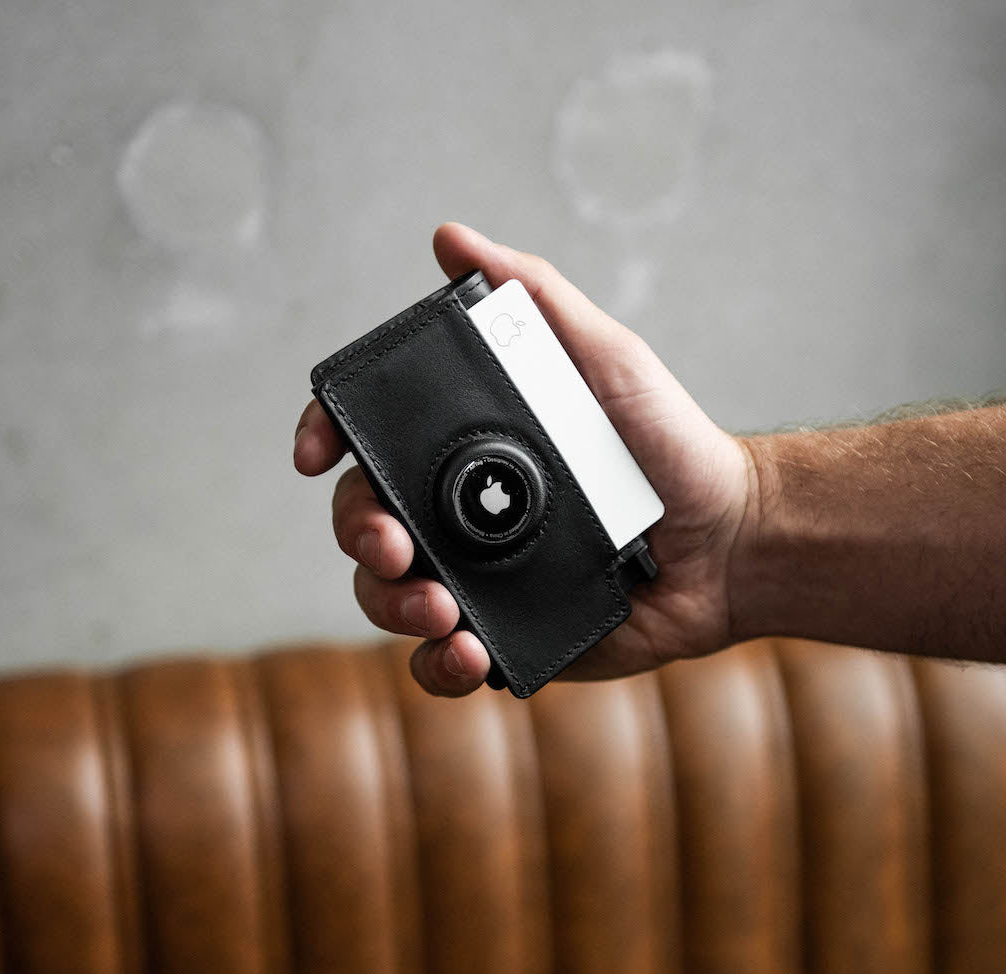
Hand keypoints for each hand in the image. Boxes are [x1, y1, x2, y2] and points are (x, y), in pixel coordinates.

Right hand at [294, 223, 753, 695]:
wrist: (727, 540)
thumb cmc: (669, 444)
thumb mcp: (605, 358)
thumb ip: (535, 299)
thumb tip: (451, 239)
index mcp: (466, 448)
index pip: (370, 440)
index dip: (325, 438)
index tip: (314, 451)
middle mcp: (459, 511)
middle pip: (363, 521)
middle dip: (359, 534)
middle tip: (393, 546)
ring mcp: (477, 575)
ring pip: (389, 596)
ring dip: (393, 605)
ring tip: (440, 609)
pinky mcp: (504, 633)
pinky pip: (442, 662)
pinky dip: (437, 665)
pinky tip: (467, 651)